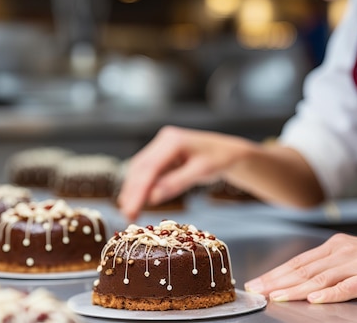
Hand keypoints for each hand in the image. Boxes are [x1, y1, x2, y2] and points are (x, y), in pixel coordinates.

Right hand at [117, 126, 255, 220]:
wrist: (229, 152)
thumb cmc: (219, 160)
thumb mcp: (201, 172)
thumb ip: (176, 183)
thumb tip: (152, 198)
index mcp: (173, 141)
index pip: (150, 168)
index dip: (138, 190)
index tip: (130, 210)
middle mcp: (163, 140)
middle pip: (141, 168)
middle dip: (132, 193)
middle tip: (127, 216)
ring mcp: (161, 146)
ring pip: (140, 169)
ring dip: (133, 190)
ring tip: (129, 212)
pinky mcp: (161, 154)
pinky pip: (147, 171)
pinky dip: (141, 186)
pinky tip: (136, 200)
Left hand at [245, 233, 356, 302]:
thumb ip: (333, 266)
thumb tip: (306, 280)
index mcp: (337, 245)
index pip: (299, 261)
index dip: (276, 272)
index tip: (257, 282)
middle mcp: (343, 251)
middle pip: (303, 268)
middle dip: (276, 280)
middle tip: (255, 290)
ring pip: (319, 277)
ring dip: (294, 288)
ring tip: (274, 296)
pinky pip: (347, 287)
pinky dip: (328, 293)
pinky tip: (313, 299)